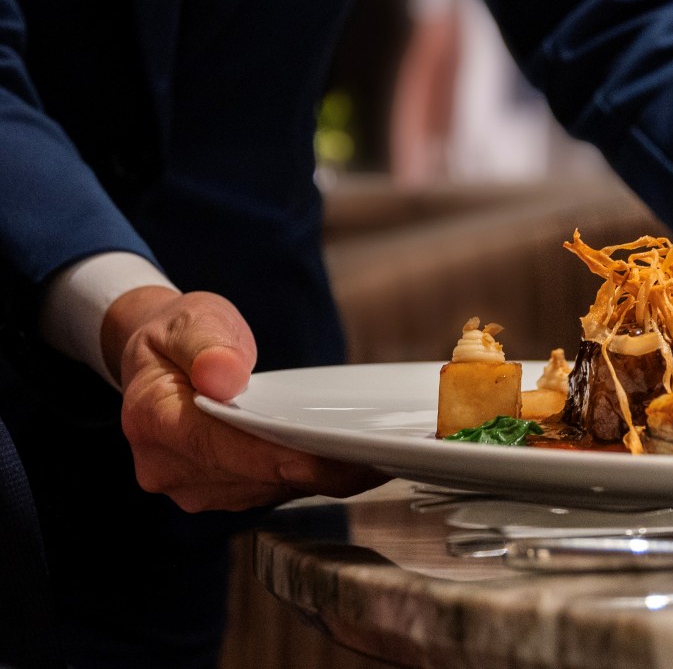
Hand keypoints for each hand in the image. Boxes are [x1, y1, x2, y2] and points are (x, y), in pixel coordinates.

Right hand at [103, 286, 384, 512]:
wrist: (160, 358)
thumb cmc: (179, 337)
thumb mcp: (190, 319)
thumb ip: (206, 344)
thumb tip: (223, 375)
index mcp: (153, 420)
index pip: (224, 448)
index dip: (282, 455)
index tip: (333, 454)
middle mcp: (168, 467)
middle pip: (256, 475)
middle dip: (317, 467)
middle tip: (381, 454)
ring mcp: (194, 485)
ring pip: (270, 489)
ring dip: (320, 477)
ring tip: (376, 457)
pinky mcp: (220, 491)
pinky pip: (273, 489)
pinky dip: (310, 477)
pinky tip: (349, 461)